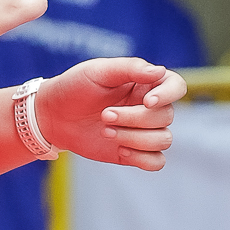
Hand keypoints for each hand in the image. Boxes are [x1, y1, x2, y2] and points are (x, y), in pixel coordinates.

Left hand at [33, 58, 187, 170]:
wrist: (53, 116)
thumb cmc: (75, 87)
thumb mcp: (98, 71)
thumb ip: (129, 68)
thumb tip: (160, 71)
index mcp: (145, 83)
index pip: (176, 86)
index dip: (168, 95)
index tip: (146, 101)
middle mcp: (149, 107)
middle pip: (166, 117)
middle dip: (134, 119)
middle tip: (104, 115)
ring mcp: (144, 131)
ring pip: (163, 140)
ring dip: (134, 138)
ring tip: (105, 131)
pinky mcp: (135, 152)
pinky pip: (156, 161)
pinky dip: (141, 158)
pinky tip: (119, 150)